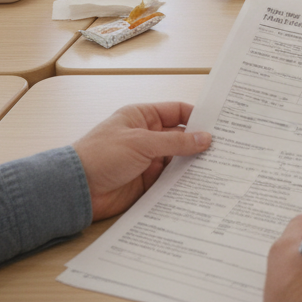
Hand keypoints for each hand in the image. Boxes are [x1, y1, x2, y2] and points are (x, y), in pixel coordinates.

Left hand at [72, 102, 212, 221]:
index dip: (197, 117)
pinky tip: (199, 184)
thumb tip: (204, 138)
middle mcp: (146, 137)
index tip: (219, 125)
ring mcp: (147, 160)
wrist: (76, 189)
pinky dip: (182, 182)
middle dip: (199, 143)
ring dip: (192, 164)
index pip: (177, 112)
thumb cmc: (101, 155)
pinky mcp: (146, 182)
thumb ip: (175, 141)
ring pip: (177, 160)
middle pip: (180, 137)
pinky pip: (170, 180)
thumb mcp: (141, 143)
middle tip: (224, 148)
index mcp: (142, 117)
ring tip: (217, 167)